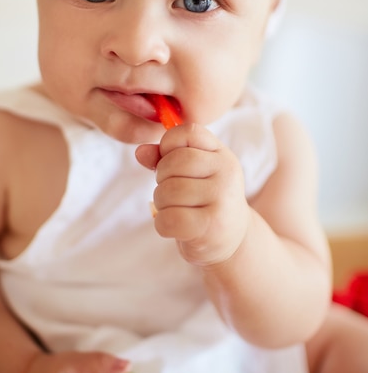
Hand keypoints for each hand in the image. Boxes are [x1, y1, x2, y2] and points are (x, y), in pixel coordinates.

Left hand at [136, 123, 249, 266]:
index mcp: (222, 155)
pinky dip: (163, 225)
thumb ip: (164, 157)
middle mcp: (226, 173)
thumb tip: (140, 152)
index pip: (187, 133)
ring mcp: (221, 199)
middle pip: (173, 163)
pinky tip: (176, 227)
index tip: (172, 164)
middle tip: (173, 193)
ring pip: (167, 192)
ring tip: (177, 210)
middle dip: (162, 180)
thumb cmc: (205, 201)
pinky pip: (168, 219)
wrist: (232, 239)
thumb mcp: (192, 173)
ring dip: (162, 204)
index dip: (168, 145)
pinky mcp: (211, 227)